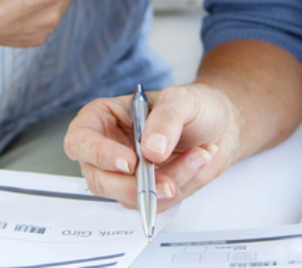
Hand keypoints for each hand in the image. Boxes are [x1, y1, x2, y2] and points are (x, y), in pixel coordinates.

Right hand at [64, 83, 242, 209]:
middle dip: (134, 185)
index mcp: (103, 118)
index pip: (80, 140)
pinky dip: (181, 184)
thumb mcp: (182, 99)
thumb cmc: (193, 106)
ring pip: (130, 196)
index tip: (129, 161)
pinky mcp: (146, 192)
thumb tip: (150, 150)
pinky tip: (198, 160)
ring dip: (169, 181)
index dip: (98, 154)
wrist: (220, 125)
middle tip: (167, 181)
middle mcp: (108, 148)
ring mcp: (126, 175)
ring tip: (199, 154)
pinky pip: (156, 202)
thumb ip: (166, 119)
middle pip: (99, 180)